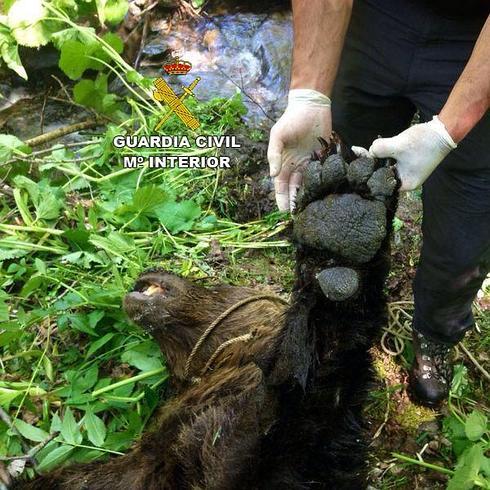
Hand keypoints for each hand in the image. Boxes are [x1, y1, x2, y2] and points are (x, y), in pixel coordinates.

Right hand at [267, 89, 331, 210]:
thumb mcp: (278, 136)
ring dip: (308, 197)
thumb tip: (273, 175)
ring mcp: (309, 164)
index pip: (280, 186)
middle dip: (295, 203)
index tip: (284, 213)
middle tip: (299, 217)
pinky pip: (321, 175)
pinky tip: (323, 196)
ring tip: (310, 210)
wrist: (311, 106)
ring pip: (308, 185)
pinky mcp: (322, 159)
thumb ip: (274, 155)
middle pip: (294, 189)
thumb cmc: (291, 120)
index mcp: (282, 164)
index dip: (281, 199)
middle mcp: (295, 167)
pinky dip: (321, 185)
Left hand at [365, 116, 456, 190]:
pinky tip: (382, 147)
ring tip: (370, 150)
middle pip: (382, 174)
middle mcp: (406, 182)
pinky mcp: (408, 163)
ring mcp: (408, 172)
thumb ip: (379, 149)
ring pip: (386, 166)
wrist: (444, 130)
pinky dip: (387, 154)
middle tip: (361, 154)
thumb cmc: (423, 141)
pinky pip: (392, 160)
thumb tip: (368, 151)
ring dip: (380, 158)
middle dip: (373, 164)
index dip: (369, 173)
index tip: (358, 164)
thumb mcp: (398, 146)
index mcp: (405, 184)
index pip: (380, 182)